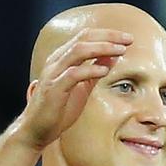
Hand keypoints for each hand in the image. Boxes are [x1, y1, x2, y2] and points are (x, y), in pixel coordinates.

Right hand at [16, 28, 132, 149]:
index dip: (107, 34)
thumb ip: (95, 72)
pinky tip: (104, 71)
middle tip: (128, 39)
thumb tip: (113, 55)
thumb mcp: (82, 88)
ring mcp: (54, 73)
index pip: (86, 37)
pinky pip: (73, 74)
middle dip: (108, 37)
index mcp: (62, 58)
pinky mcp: (54, 89)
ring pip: (78, 51)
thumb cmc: (59, 110)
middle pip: (83, 38)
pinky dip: (90, 70)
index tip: (127, 38)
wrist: (38, 130)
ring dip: (102, 48)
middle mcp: (57, 61)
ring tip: (120, 50)